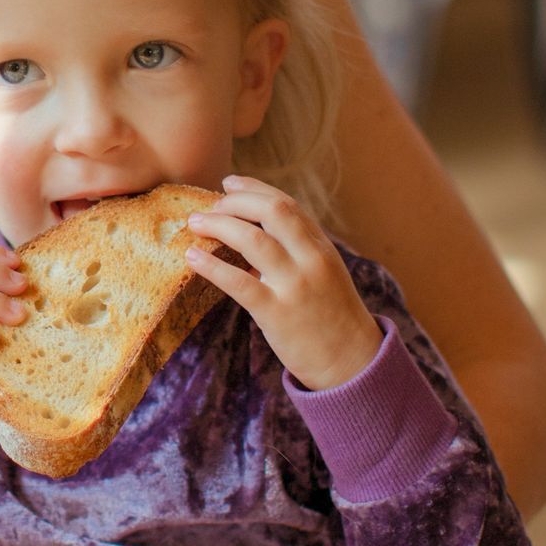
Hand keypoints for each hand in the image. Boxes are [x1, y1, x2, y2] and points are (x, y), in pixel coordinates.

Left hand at [186, 175, 382, 390]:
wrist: (351, 362)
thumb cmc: (333, 317)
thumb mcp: (325, 273)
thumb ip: (298, 250)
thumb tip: (256, 232)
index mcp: (321, 247)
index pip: (287, 204)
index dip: (254, 189)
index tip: (229, 183)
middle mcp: (310, 260)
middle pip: (271, 212)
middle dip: (235, 202)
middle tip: (210, 207)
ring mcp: (294, 285)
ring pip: (252, 240)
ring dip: (218, 225)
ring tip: (196, 223)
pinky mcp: (276, 313)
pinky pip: (238, 283)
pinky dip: (212, 266)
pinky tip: (193, 257)